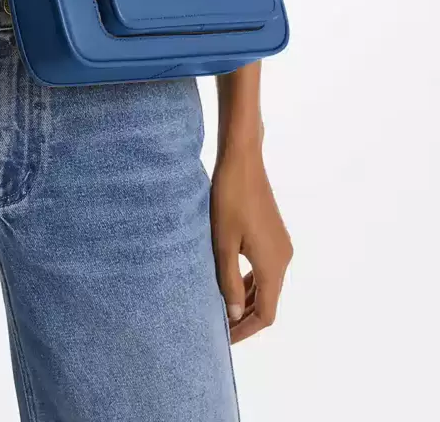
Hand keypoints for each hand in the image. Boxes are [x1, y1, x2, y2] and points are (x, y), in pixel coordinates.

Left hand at [210, 147, 292, 342]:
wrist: (243, 160)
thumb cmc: (229, 199)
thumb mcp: (222, 243)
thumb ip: (228, 281)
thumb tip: (235, 315)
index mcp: (273, 265)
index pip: (265, 313)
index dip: (245, 330)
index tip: (224, 340)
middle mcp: (283, 259)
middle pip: (268, 301)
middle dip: (245, 318)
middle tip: (219, 329)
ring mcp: (281, 246)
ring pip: (266, 285)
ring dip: (246, 300)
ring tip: (222, 310)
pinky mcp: (274, 235)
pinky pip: (264, 269)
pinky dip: (249, 281)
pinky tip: (230, 282)